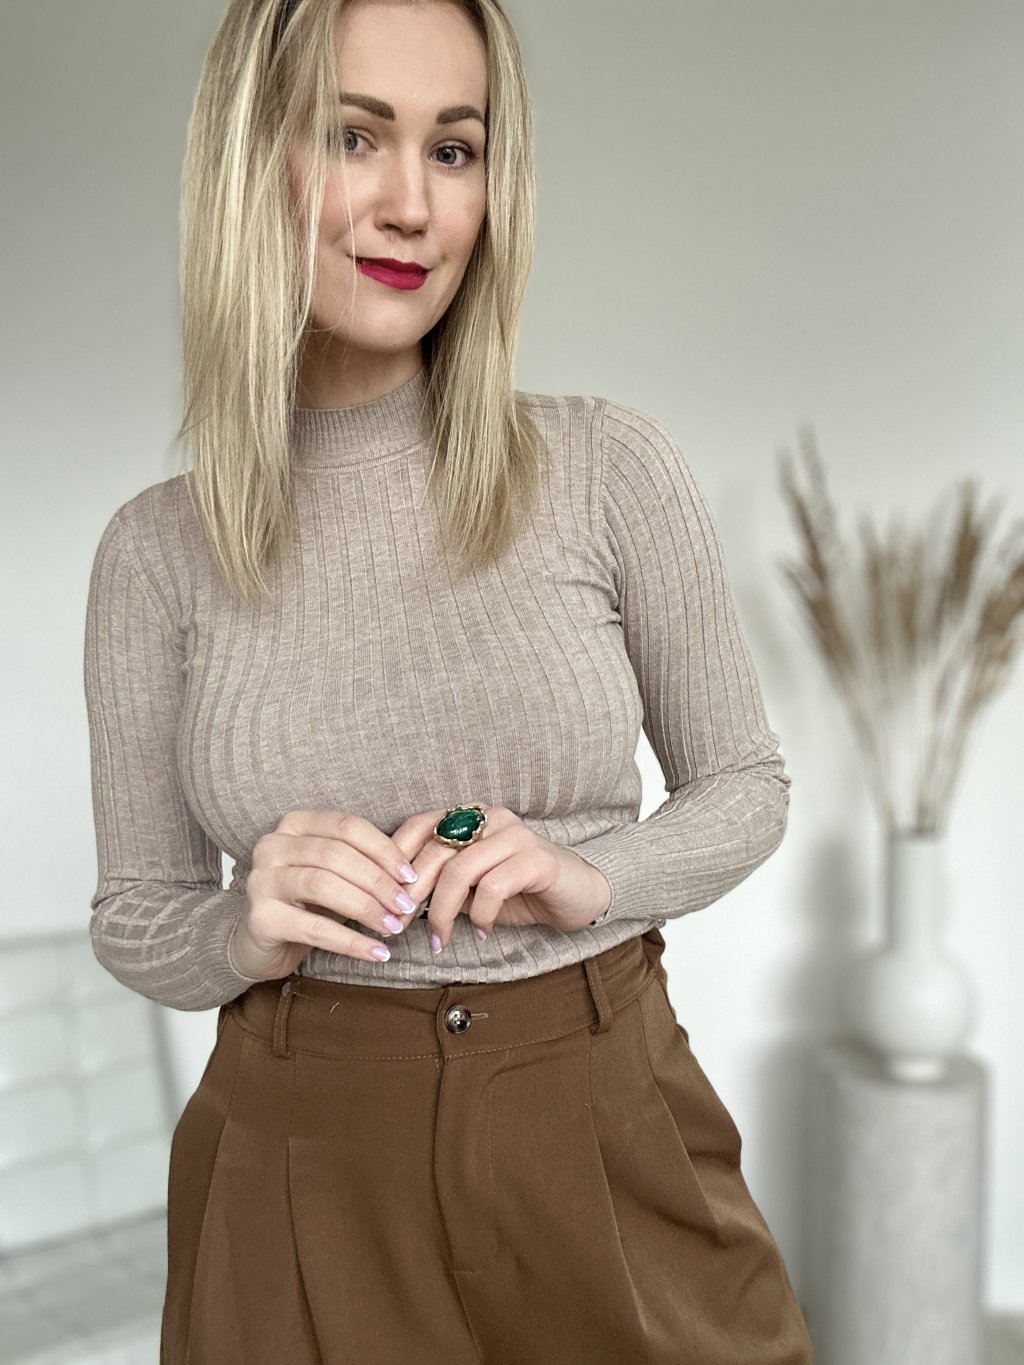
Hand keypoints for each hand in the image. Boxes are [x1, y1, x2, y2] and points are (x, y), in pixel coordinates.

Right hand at [228, 810, 425, 979]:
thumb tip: (412, 875)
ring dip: (366, 907)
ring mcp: (261, 880)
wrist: (260, 944)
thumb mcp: (335, 876)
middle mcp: (273, 846)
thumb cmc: (305, 904)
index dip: (383, 849)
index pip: (347, 826)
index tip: (410, 875)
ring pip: (323, 885)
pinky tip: (376, 952)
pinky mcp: (260, 918)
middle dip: (378, 881)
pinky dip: (350, 941)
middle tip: (405, 905)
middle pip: (336, 854)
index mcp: (295, 825)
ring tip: (392, 927)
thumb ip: (364, 866)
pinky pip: (313, 928)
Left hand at [389, 804, 612, 950]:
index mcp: (470, 816)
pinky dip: (480, 916)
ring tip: (440, 940)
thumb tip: (395, 901)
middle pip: (435, 851)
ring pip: (459, 870)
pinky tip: (482, 932)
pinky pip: (493, 887)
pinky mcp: (536, 858)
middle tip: (402, 927)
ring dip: (442, 912)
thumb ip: (441, 882)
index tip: (385, 898)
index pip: (418, 826)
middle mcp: (490, 817)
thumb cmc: (521, 890)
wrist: (578, 894)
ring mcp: (515, 834)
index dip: (394, 861)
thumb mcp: (472, 885)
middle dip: (413, 895)